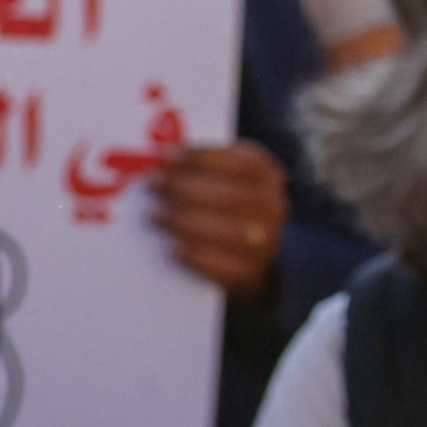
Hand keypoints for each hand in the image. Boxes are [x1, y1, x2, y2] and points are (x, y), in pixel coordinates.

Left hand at [154, 139, 288, 294]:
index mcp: (267, 176)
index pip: (243, 163)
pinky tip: (172, 248)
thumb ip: (200, 167)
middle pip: (231, 196)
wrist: (248, 250)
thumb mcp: (222, 175)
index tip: (169, 156)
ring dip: (185, 222)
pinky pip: (223, 267)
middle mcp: (273, 207)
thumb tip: (163, 163)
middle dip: (186, 189)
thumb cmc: (224, 203)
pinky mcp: (250, 270)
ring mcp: (266, 241)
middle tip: (153, 185)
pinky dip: (195, 256)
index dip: (204, 158)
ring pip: (228, 231)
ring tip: (155, 215)